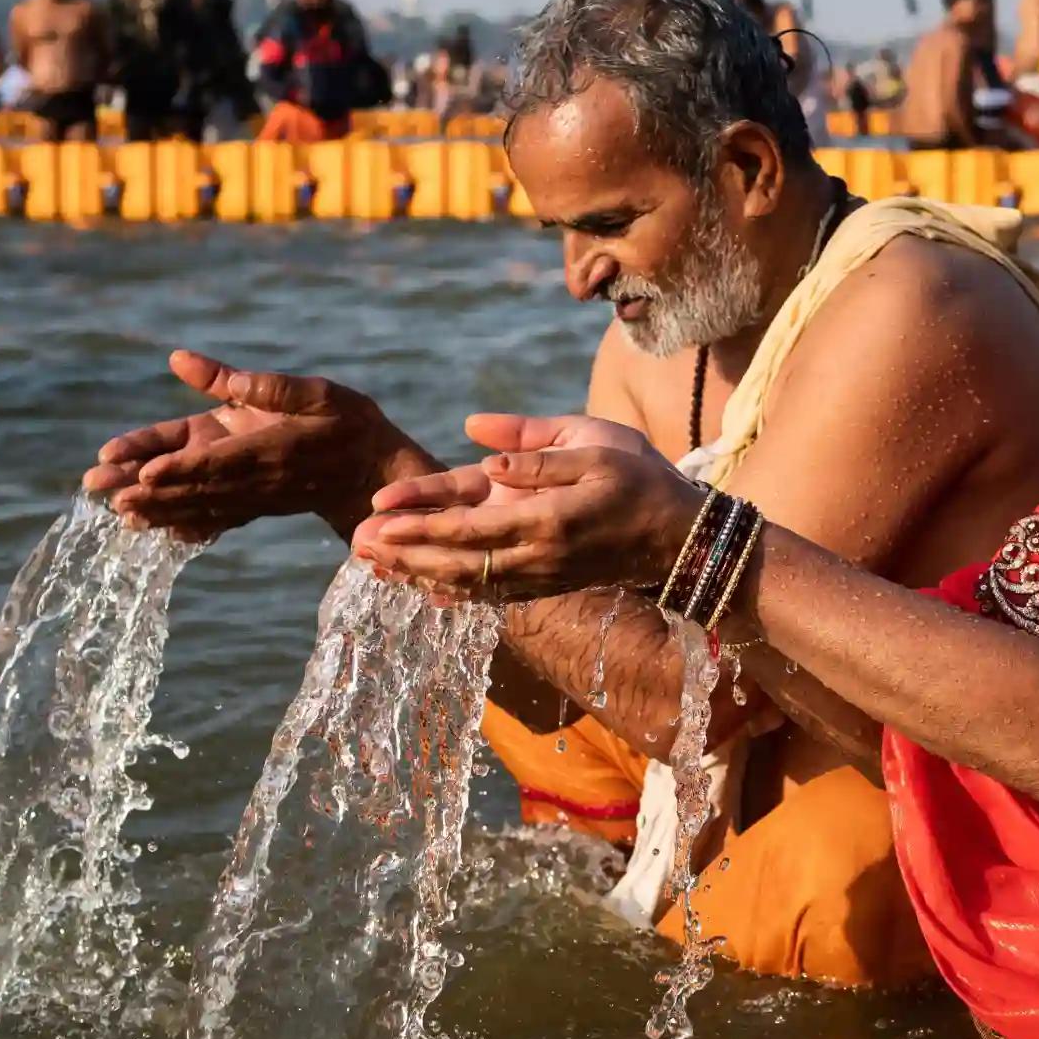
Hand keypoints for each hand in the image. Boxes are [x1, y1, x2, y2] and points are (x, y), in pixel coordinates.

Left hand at [82, 349, 422, 539]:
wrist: (376, 472)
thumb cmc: (348, 422)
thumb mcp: (311, 392)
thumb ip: (248, 382)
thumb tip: (180, 359)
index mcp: (270, 449)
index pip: (218, 461)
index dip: (181, 468)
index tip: (146, 475)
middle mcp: (259, 480)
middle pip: (198, 489)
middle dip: (152, 494)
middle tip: (109, 497)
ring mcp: (258, 498)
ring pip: (201, 506)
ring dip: (159, 511)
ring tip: (119, 514)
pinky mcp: (258, 505)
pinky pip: (219, 519)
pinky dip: (189, 525)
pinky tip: (160, 531)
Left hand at [354, 413, 698, 601]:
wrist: (682, 537)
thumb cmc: (640, 478)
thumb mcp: (594, 443)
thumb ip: (534, 448)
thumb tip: (479, 448)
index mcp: (545, 517)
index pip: (467, 524)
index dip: (420, 521)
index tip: (378, 515)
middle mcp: (537, 556)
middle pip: (455, 561)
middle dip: (404, 553)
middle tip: (357, 544)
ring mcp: (540, 578)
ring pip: (467, 583)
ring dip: (418, 575)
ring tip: (375, 565)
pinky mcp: (546, 586)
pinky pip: (489, 595)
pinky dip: (451, 593)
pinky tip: (422, 587)